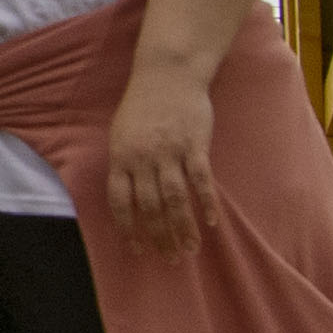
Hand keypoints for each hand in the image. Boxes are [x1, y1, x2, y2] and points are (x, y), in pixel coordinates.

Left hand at [100, 57, 222, 245]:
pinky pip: (201, 181)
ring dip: (184, 228)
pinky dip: (206, 203)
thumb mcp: (121, 133)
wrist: (167, 73)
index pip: (120, 203)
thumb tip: (128, 197)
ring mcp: (169, 153)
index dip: (129, 229)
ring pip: (175, 200)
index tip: (139, 248)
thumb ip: (124, 164)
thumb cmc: (142, 104)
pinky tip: (212, 222)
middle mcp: (143, 159)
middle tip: (171, 258)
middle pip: (150, 208)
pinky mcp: (194, 146)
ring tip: (191, 249)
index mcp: (121, 158)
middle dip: (160, 237)